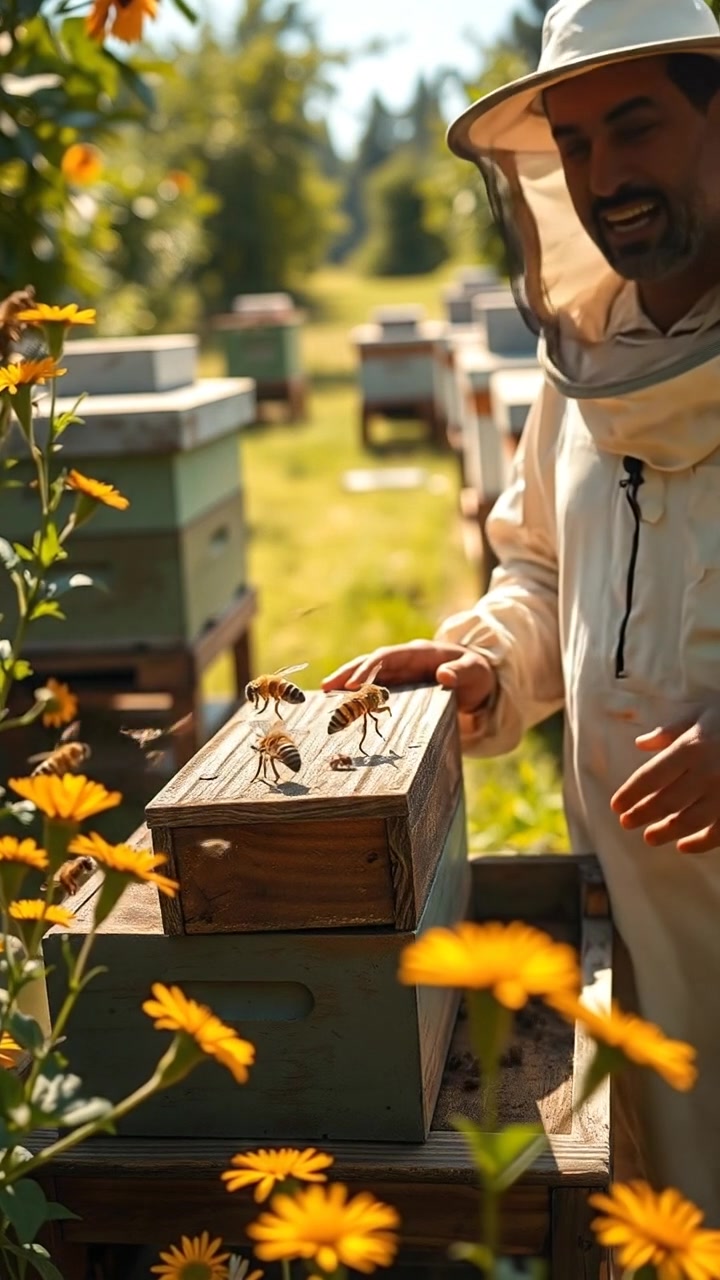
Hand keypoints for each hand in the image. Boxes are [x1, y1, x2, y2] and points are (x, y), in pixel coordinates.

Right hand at [322, 640, 497, 716]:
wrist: (479, 679)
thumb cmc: (478, 674)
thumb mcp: (476, 672)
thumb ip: (463, 673)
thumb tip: (444, 675)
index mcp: (418, 652)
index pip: (387, 657)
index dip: (369, 669)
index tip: (353, 686)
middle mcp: (404, 659)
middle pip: (369, 663)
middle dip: (347, 674)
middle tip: (325, 688)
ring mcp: (399, 672)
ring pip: (367, 674)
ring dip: (346, 683)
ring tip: (324, 697)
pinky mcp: (398, 685)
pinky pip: (373, 688)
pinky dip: (357, 695)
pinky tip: (342, 706)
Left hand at [610, 708, 719, 852]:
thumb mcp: (703, 714)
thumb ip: (671, 731)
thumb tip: (641, 743)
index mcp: (691, 747)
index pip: (650, 777)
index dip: (630, 793)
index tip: (616, 805)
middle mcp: (706, 773)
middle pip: (665, 802)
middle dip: (642, 815)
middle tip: (626, 824)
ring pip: (689, 820)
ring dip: (666, 832)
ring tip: (650, 837)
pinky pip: (718, 832)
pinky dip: (701, 843)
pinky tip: (685, 847)